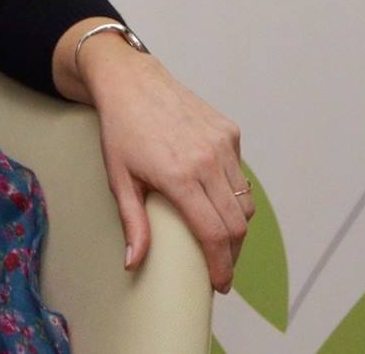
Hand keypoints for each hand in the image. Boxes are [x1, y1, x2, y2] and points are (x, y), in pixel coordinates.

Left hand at [80, 43, 251, 292]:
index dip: (221, 265)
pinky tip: (215, 198)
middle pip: (237, 224)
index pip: (214, 234)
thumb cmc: (120, 129)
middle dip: (232, 253)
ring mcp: (223, 143)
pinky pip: (240, 174)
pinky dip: (233, 193)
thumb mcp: (118, 178)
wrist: (131, 81)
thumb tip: (134, 263)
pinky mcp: (230, 131)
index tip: (219, 283)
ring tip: (220, 239)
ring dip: (237, 226)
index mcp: (179, 176)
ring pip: (245, 201)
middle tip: (220, 267)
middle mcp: (207, 159)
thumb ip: (133, 223)